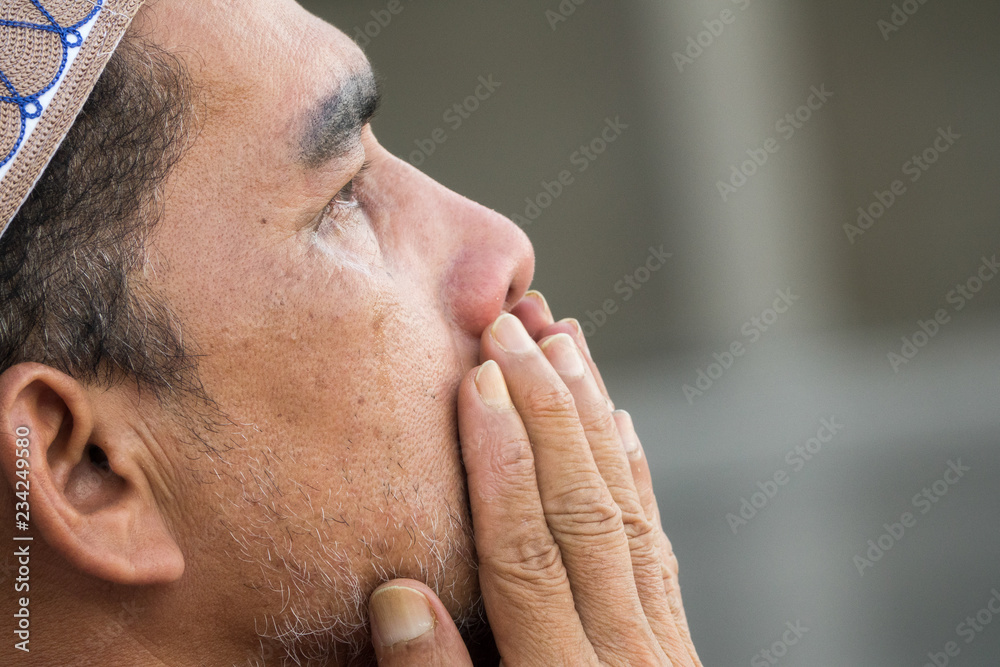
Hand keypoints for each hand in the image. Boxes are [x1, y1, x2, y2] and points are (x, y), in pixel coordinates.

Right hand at [367, 292, 701, 665]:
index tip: (476, 383)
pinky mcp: (673, 642)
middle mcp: (621, 649)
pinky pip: (655, 541)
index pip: (522, 546)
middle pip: (579, 508)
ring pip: (623, 510)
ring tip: (565, 346)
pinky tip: (618, 425)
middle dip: (544, 410)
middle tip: (512, 331)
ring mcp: (658, 643)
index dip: (498, 460)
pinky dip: (634, 474)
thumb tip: (401, 597)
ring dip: (591, 420)